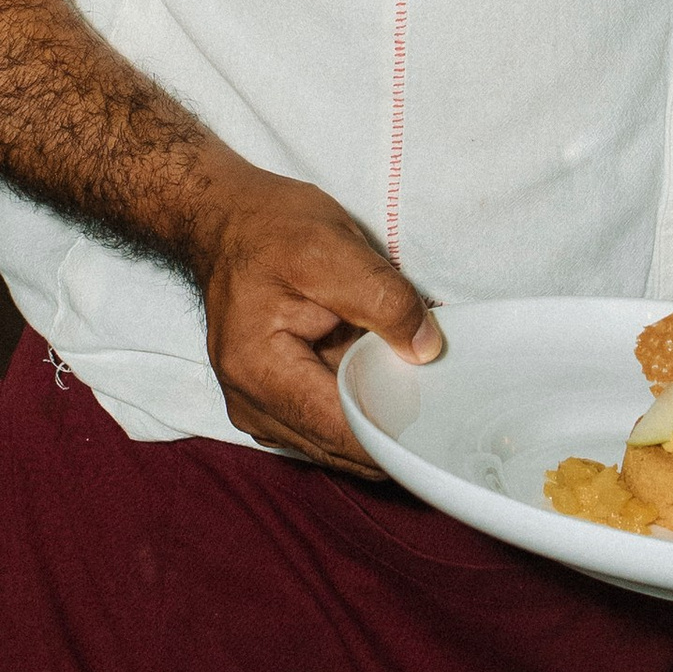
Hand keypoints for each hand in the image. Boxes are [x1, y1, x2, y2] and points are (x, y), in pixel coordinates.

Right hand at [192, 170, 441, 473]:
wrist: (229, 223)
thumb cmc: (272, 230)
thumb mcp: (334, 248)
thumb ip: (385, 300)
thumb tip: (426, 350)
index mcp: (259, 371)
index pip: (341, 431)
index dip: (395, 433)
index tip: (443, 426)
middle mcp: (251, 405)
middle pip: (340, 447)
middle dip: (390, 427)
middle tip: (442, 401)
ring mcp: (259, 411)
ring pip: (336, 445)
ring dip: (375, 420)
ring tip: (411, 386)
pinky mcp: (272, 407)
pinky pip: (326, 428)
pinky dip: (359, 410)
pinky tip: (382, 382)